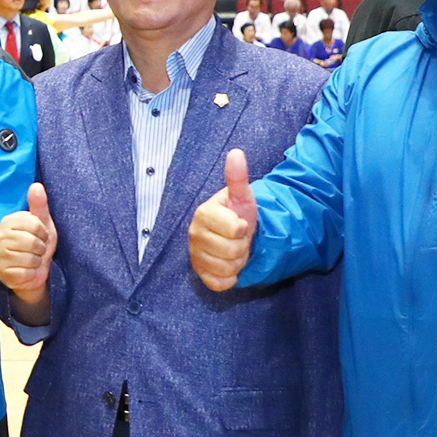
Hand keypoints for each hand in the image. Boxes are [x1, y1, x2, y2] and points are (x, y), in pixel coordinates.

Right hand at [0, 182, 56, 322]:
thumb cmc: (38, 244)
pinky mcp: (2, 273)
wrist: (33, 271)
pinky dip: (32, 274)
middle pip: (32, 242)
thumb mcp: (42, 224)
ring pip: (30, 258)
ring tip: (32, 260)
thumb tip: (36, 185)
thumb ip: (39, 205)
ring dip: (37, 262)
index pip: (35, 224)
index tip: (40, 236)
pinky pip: (26, 273)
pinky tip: (28, 271)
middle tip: (36, 250)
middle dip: (41, 249)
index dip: (43, 233)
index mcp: (8, 221)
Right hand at [189, 149, 257, 292]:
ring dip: (237, 262)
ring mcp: (195, 256)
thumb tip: (236, 153)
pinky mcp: (200, 274)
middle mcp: (194, 234)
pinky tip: (228, 265)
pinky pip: (220, 283)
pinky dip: (230, 278)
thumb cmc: (237, 213)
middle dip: (241, 247)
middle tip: (238, 239)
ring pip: (227, 268)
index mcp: (203, 214)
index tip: (239, 223)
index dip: (243, 229)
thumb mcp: (241, 195)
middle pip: (231, 251)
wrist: (234, 235)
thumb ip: (237, 177)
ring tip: (233, 250)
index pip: (233, 230)